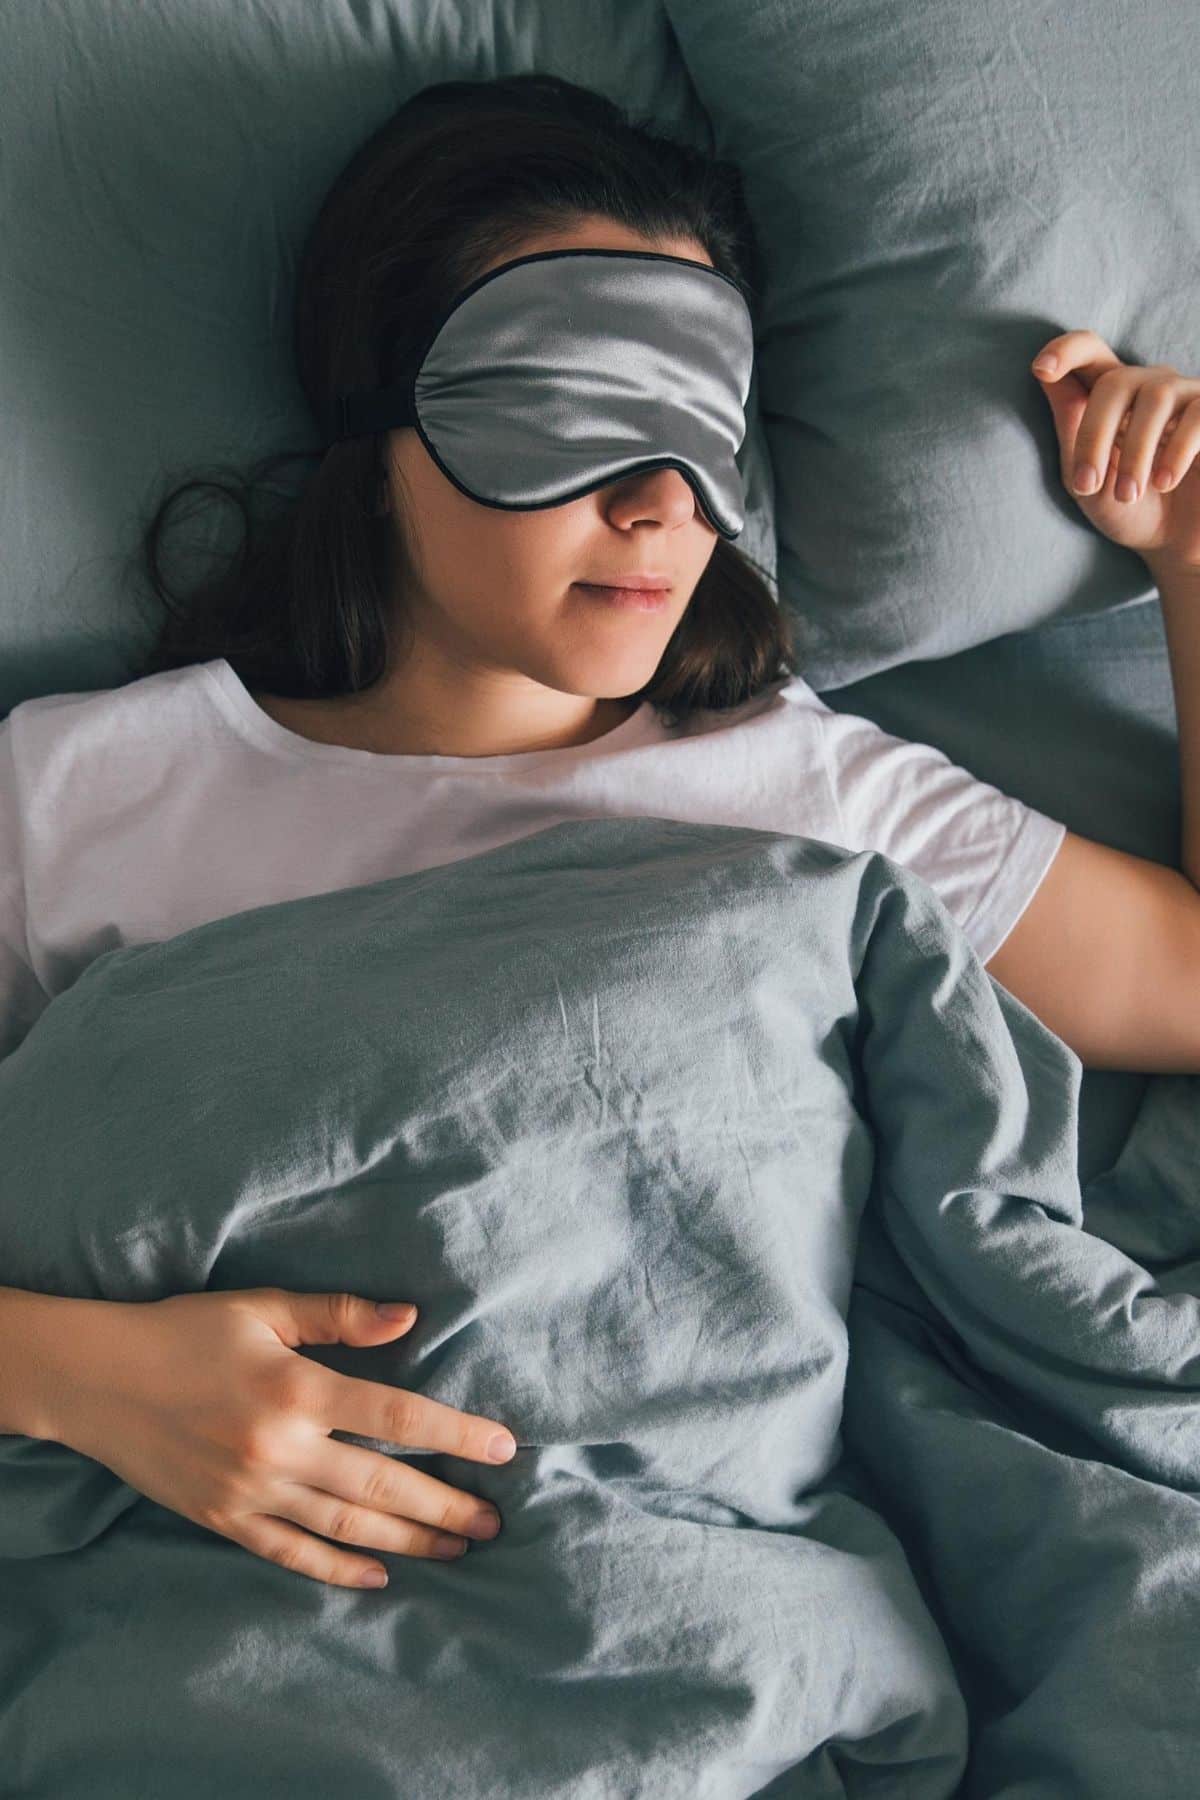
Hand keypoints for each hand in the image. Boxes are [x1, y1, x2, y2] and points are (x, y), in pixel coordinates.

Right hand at [56, 1287, 517, 1590]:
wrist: (98, 1379)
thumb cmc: (187, 1331)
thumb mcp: (264, 1308)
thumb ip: (340, 1315)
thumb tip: (410, 1317)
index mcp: (296, 1390)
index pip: (397, 1417)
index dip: (457, 1435)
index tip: (504, 1449)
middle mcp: (280, 1449)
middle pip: (383, 1485)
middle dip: (446, 1506)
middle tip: (495, 1523)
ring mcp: (251, 1492)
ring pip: (347, 1525)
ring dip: (408, 1542)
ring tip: (456, 1550)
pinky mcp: (223, 1520)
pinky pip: (291, 1552)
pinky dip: (338, 1570)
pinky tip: (378, 1576)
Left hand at [1031, 329, 1199, 575]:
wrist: (1177, 544)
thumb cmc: (1129, 511)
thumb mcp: (1085, 481)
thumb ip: (1070, 431)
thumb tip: (1046, 375)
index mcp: (1111, 397)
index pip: (1089, 351)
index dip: (1065, 351)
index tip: (1040, 370)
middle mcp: (1149, 385)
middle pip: (1114, 381)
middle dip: (1094, 434)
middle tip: (1088, 485)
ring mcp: (1186, 395)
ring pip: (1155, 396)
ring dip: (1135, 452)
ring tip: (1128, 495)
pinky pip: (1197, 415)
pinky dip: (1176, 450)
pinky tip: (1164, 482)